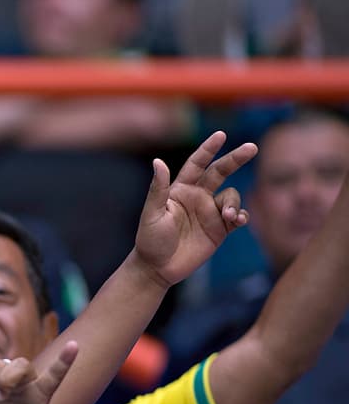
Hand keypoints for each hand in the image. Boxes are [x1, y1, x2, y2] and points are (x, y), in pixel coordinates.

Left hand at [133, 131, 256, 285]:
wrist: (157, 268)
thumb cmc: (150, 240)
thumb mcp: (152, 214)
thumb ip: (158, 189)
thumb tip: (158, 161)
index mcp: (180, 189)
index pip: (197, 164)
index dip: (208, 149)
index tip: (221, 135)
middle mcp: (198, 197)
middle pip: (220, 172)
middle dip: (236, 159)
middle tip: (252, 147)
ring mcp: (210, 212)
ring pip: (231, 196)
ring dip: (233, 202)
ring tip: (228, 216)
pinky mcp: (220, 229)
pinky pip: (237, 216)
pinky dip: (241, 215)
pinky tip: (238, 220)